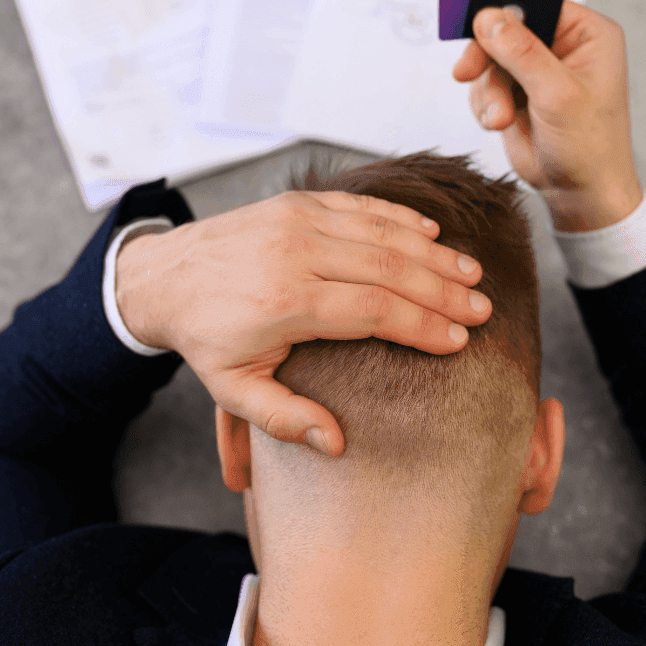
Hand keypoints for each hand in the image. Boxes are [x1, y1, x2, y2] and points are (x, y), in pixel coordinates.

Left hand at [114, 190, 492, 456]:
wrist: (164, 276)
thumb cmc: (206, 337)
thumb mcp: (233, 390)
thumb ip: (285, 418)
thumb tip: (336, 443)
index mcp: (285, 301)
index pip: (375, 310)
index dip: (423, 326)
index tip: (458, 341)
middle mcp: (296, 253)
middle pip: (389, 268)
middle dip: (443, 290)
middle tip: (481, 309)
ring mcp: (297, 220)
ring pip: (382, 233)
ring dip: (433, 253)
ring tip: (471, 273)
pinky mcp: (297, 202)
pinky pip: (359, 205)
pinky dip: (399, 218)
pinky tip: (430, 232)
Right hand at [452, 0, 643, 231]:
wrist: (579, 194)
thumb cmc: (590, 147)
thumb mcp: (557, 94)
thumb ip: (521, 53)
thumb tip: (489, 18)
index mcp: (587, 34)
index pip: (537, 4)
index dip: (505, 14)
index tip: (477, 28)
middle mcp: (562, 48)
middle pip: (504, 31)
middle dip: (487, 59)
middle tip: (468, 73)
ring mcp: (537, 72)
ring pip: (489, 60)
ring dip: (487, 90)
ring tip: (501, 118)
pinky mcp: (517, 94)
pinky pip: (484, 85)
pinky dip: (483, 104)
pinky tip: (499, 122)